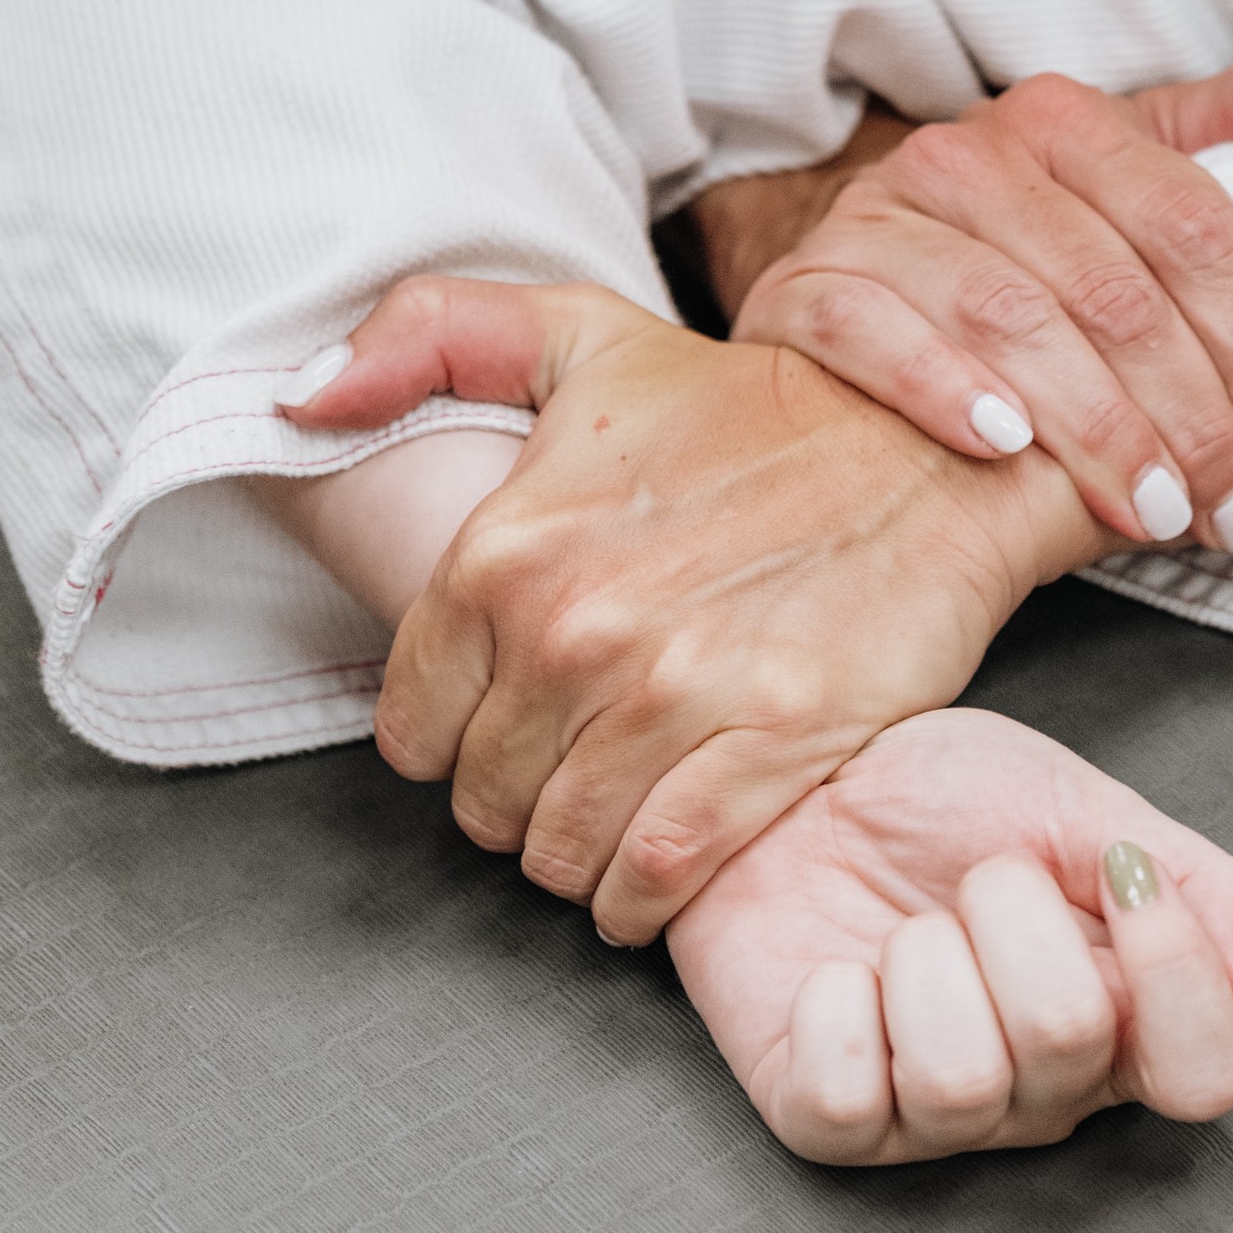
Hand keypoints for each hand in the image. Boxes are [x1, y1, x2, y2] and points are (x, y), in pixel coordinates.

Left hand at [285, 281, 1098, 941]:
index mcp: (509, 549)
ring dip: (582, 852)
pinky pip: (656, 879)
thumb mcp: (581, 336)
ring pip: (563, 855)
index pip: (411, 729)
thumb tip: (303, 400)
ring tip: (620, 803)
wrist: (929, 443)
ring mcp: (676, 695)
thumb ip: (429, 339)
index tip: (508, 711)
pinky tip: (661, 861)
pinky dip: (645, 896)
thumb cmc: (748, 407)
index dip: (456, 732)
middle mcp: (577, 630)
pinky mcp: (769, 748)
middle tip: (577, 753)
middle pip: (485, 805)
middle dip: (521, 794)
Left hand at [668, 708, 1232, 1163]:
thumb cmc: (939, 800)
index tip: (1128, 878)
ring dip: (924, 958)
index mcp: (1126, 1017)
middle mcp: (1042, 1090)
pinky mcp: (827, 1121)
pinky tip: (839, 973)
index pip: (1207, 1074)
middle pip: (1072, 1041)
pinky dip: (836, 1009)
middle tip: (980, 878)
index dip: (1178, 980)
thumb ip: (1191, 882)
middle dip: (1015, 916)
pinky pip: (845, 1102)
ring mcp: (932, 1118)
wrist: (801, 778)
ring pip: (960, 1079)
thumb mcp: (1081, 806)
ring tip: (906, 927)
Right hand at [731, 55, 1232, 551]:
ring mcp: (880, 218)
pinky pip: (875, 332)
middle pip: (1113, 288)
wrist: (856, 267)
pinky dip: (944, 388)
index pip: (1191, 222)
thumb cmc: (1027, 237)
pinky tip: (1004, 447)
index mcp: (1067, 122)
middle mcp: (971, 155)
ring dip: (1094, 426)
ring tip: (1153, 510)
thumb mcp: (1134, 167)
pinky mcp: (805, 286)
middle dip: (1191, 414)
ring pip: (1009, 316)